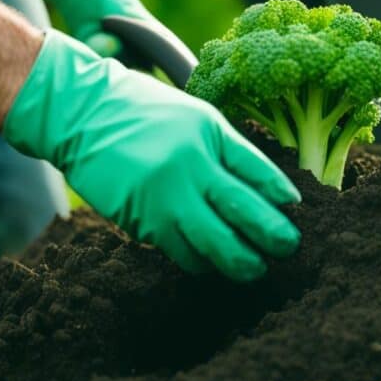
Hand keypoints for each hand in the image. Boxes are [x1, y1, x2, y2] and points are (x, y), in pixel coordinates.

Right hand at [4, 30, 301, 280]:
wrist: (83, 114)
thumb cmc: (146, 113)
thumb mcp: (195, 117)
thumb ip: (229, 150)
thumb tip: (271, 191)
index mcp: (208, 133)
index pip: (258, 171)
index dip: (282, 196)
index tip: (297, 211)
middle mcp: (189, 166)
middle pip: (243, 212)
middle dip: (272, 237)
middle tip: (288, 249)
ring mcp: (163, 196)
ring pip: (214, 244)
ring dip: (240, 262)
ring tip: (255, 268)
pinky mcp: (141, 221)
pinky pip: (181, 252)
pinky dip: (202, 262)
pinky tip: (214, 264)